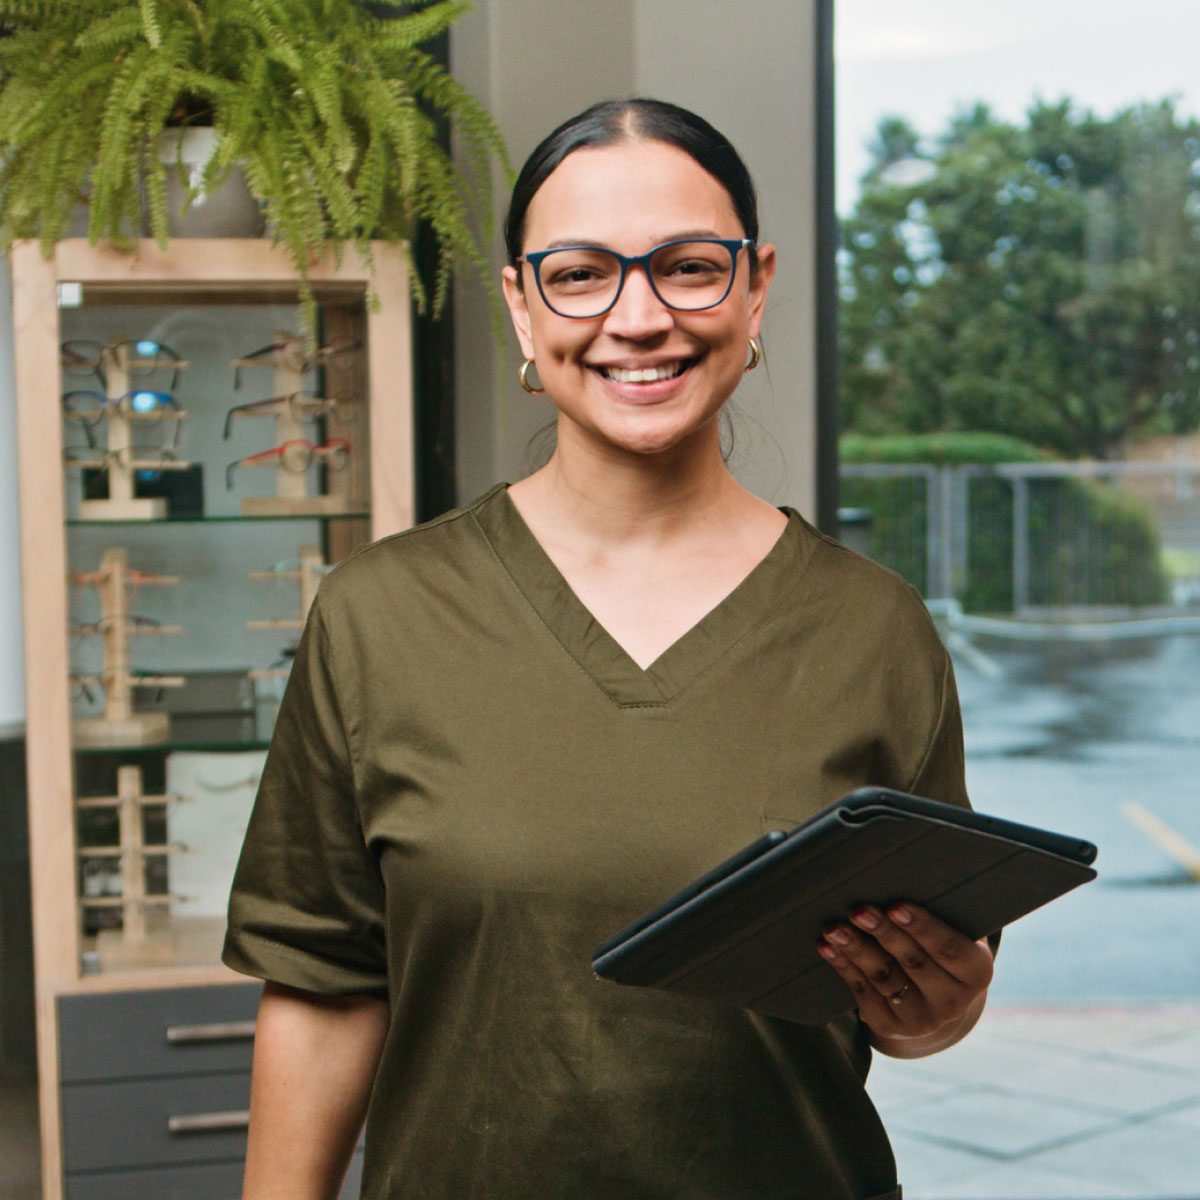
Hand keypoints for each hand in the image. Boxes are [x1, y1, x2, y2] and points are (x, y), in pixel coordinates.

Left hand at [817, 902, 993, 1054]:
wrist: (934, 993)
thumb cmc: (940, 943)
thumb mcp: (953, 929)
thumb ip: (939, 910)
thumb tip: (900, 876)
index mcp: (976, 972)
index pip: (948, 948)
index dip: (922, 927)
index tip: (895, 906)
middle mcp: (953, 1002)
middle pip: (913, 962)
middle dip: (883, 933)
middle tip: (858, 910)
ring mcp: (921, 1019)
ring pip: (884, 978)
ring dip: (856, 949)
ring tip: (834, 927)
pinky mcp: (890, 1026)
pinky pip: (863, 993)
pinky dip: (843, 967)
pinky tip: (827, 947)